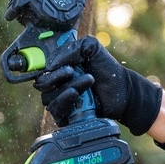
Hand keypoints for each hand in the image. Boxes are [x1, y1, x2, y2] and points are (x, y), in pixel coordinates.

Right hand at [33, 36, 162, 134]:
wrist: (122, 88)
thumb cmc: (106, 68)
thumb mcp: (91, 47)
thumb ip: (72, 48)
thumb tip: (51, 64)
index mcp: (60, 69)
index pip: (42, 70)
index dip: (48, 67)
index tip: (62, 64)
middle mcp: (57, 85)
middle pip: (42, 84)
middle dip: (57, 77)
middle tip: (73, 71)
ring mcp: (61, 101)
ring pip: (49, 98)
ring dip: (68, 87)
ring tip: (88, 80)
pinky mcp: (66, 116)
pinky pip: (56, 112)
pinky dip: (65, 102)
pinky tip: (76, 95)